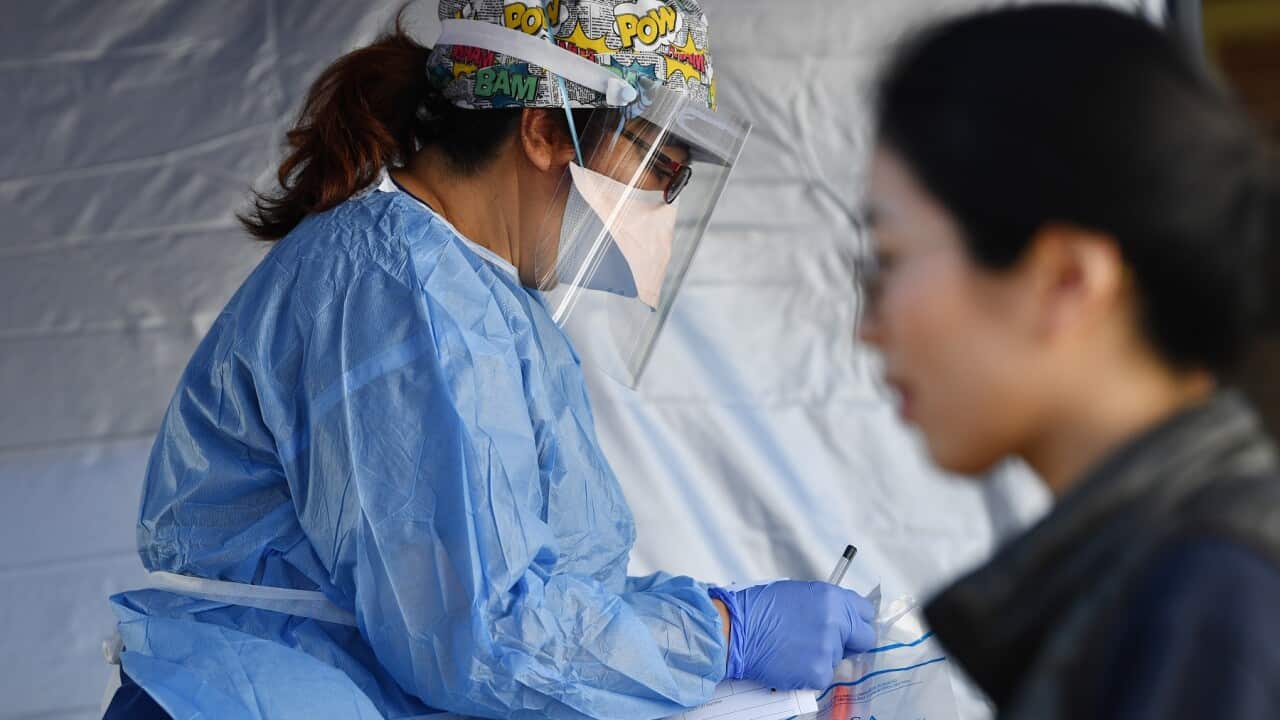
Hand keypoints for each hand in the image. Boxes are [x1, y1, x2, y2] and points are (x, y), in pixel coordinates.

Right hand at [709, 581, 875, 689]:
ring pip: (838, 659)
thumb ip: (825, 605)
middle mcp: (836, 622)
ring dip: (822, 657)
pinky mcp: (818, 673)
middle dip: (850, 642)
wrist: (735, 630)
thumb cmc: (758, 609)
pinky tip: (789, 662)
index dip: (856, 621)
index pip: (865, 612)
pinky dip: (808, 674)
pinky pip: (822, 676)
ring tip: (794, 649)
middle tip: (829, 644)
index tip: (850, 627)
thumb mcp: (797, 594)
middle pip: (864, 639)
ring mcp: (829, 649)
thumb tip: (840, 618)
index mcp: (832, 598)